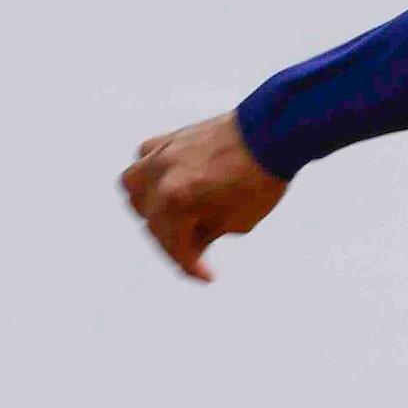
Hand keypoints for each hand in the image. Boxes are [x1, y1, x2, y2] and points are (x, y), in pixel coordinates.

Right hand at [119, 113, 288, 281]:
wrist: (273, 132)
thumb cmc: (260, 177)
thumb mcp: (236, 222)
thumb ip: (205, 234)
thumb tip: (193, 243)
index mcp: (175, 199)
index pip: (174, 245)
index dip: (191, 266)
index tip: (208, 275)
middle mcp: (161, 175)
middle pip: (152, 220)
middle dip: (174, 240)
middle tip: (195, 250)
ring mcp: (164, 152)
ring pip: (134, 185)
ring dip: (148, 206)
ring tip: (170, 216)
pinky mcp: (172, 137)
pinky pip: (146, 157)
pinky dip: (151, 174)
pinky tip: (168, 183)